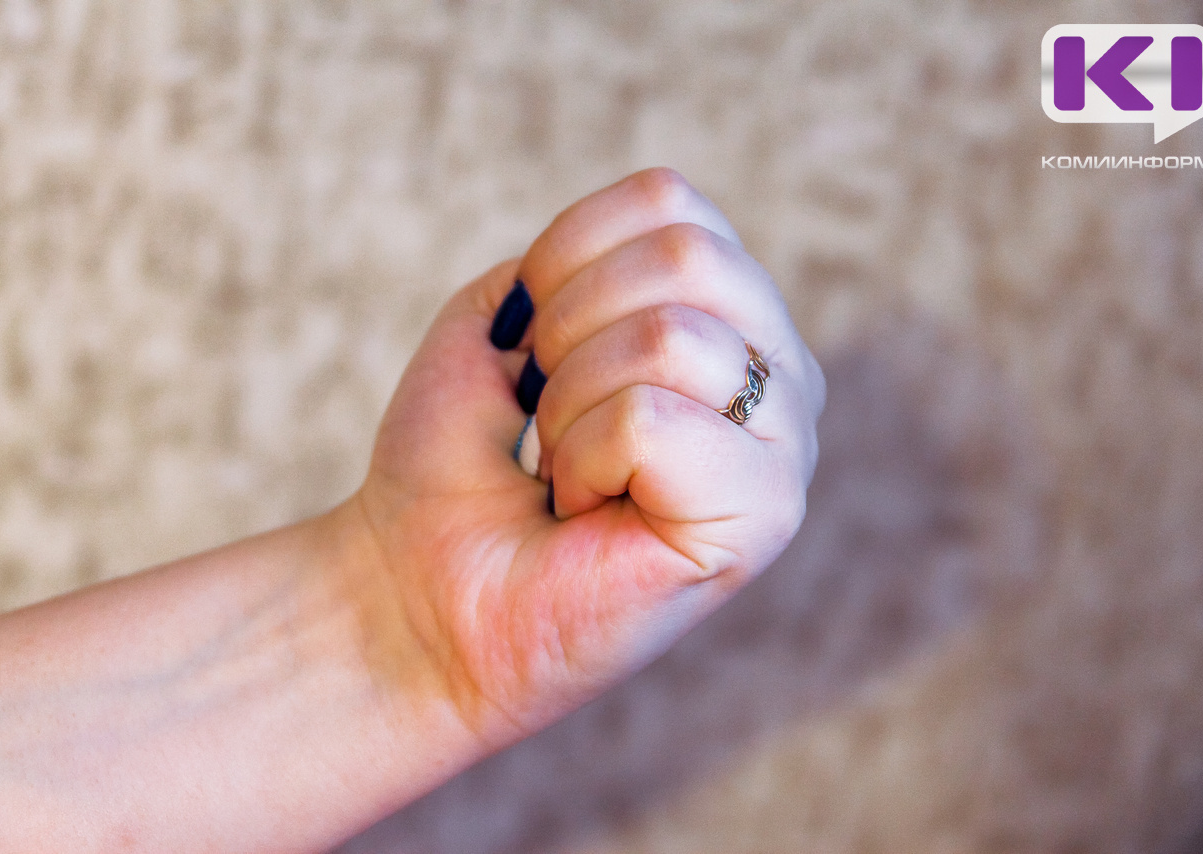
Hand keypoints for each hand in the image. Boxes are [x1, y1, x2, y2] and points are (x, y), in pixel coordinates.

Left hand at [352, 168, 823, 745]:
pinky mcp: (763, 518)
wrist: (419, 594)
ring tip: (563, 468)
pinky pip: (652, 420)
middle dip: (567, 324)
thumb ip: (588, 259)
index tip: (526, 346)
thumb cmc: (459, 466)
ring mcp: (783, 448)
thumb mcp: (508, 323)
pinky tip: (585, 508)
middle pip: (686, 253)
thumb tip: (656, 235)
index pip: (669, 203)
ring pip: (668, 336)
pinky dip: (582, 457)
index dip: (561, 257)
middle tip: (541, 412)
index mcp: (730, 321)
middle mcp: (780, 376)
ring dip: (567, 402)